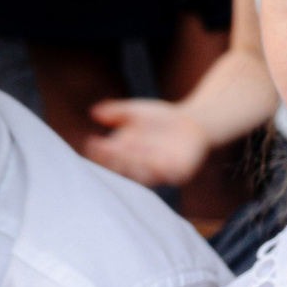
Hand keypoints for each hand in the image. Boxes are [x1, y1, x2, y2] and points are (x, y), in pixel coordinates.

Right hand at [85, 98, 212, 185]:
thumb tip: (95, 112)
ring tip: (130, 152)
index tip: (94, 141)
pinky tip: (155, 160)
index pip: (105, 157)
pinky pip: (168, 175)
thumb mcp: (135, 111)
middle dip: (115, 159)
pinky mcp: (178, 172)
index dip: (98, 152)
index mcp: (122, 153)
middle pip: (120, 169)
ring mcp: (157, 171)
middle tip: (112, 147)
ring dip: (135, 165)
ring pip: (142, 175)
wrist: (192, 121)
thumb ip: (116, 111)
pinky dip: (161, 169)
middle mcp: (137, 165)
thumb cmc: (159, 117)